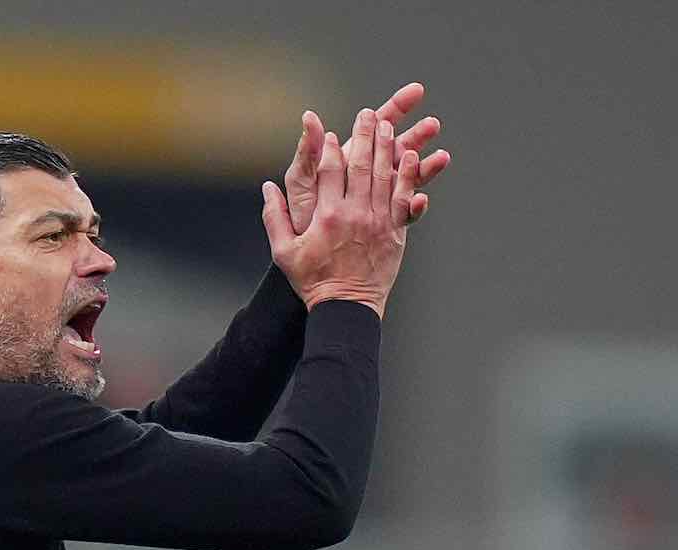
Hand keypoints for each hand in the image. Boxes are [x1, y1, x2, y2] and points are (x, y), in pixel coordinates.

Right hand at [262, 108, 418, 318]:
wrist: (346, 308)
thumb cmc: (312, 281)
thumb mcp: (284, 251)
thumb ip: (274, 217)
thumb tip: (267, 187)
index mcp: (326, 216)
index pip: (330, 171)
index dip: (330, 148)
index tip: (331, 131)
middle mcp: (355, 214)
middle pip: (362, 166)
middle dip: (364, 136)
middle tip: (367, 113)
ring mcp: (378, 222)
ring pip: (386, 177)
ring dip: (387, 148)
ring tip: (388, 127)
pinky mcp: (395, 233)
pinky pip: (404, 198)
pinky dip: (408, 176)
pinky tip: (410, 158)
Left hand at [284, 83, 449, 234]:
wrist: (312, 260)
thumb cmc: (301, 218)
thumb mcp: (301, 181)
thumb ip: (308, 151)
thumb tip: (309, 118)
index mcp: (351, 159)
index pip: (376, 127)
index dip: (396, 107)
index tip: (416, 91)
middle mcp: (368, 176)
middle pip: (397, 149)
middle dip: (417, 134)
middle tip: (434, 124)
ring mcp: (380, 198)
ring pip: (408, 178)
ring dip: (426, 167)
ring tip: (442, 158)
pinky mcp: (386, 222)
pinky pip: (405, 211)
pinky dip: (415, 205)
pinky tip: (421, 199)